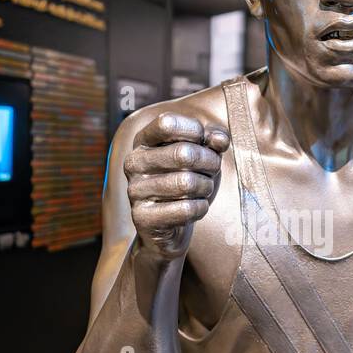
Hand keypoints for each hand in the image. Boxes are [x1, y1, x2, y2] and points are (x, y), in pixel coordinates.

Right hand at [124, 113, 230, 259]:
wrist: (167, 228)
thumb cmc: (186, 184)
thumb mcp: (202, 157)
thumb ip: (211, 142)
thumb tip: (219, 139)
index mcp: (143, 141)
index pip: (167, 123)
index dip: (195, 131)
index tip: (203, 143)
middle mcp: (133, 163)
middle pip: (183, 154)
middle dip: (209, 163)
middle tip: (213, 171)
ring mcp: (135, 190)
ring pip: (187, 183)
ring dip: (205, 187)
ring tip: (203, 190)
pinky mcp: (142, 217)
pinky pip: (185, 209)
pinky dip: (200, 208)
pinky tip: (196, 208)